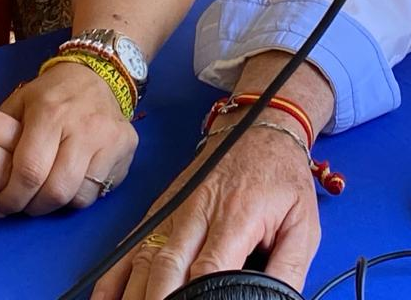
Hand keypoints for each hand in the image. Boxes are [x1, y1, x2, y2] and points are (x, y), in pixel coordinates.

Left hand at [0, 61, 137, 214]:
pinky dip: (81, 195)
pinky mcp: (127, 147)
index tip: (4, 205)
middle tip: (24, 205)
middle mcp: (84, 126)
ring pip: (80, 196)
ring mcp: (110, 138)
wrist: (96, 73)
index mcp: (51, 113)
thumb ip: (0, 136)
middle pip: (56, 190)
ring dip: (58, 204)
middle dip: (34, 207)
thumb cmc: (52, 93)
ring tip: (46, 195)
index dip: (13, 197)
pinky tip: (70, 183)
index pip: (30, 171)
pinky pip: (100, 190)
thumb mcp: (20, 103)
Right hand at [91, 122, 319, 299]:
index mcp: (236, 214)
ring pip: (143, 257)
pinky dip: (115, 274)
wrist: (261, 127)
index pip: (210, 265)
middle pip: (167, 265)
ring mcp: (173, 209)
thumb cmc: (281, 176)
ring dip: (135, 293)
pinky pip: (130, 244)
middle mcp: (197, 211)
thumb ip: (289, 269)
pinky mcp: (160, 209)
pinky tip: (106, 298)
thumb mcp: (304, 223)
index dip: (200, 296)